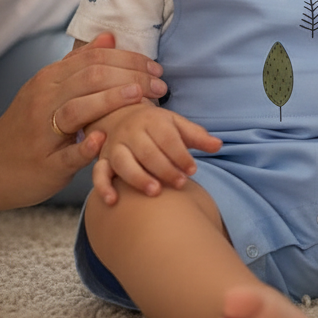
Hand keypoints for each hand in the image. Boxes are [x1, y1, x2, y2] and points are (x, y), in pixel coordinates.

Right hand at [0, 33, 168, 209]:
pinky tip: (104, 138)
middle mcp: (44, 101)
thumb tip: (109, 36)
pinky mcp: (43, 164)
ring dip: (112, 100)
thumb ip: (78, 64)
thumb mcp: (47, 89)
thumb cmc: (26, 127)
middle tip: (160, 84)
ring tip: (140, 96)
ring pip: (77, 109)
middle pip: (91, 77)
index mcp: (49, 79)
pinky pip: (66, 154)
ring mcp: (42, 133)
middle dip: (131, 76)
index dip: (129, 60)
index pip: (94, 59)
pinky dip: (85, 145)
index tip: (155, 68)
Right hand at [91, 104, 221, 204]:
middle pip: (148, 152)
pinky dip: (103, 187)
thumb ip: (197, 136)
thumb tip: (219, 145)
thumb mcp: (177, 125)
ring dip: (138, 178)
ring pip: (124, 163)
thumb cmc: (156, 126)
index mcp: (152, 120)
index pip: (167, 138)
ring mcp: (115, 146)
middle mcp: (131, 132)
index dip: (181, 155)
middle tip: (180, 184)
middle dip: (165, 169)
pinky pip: (98, 173)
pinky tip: (113, 201)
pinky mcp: (103, 160)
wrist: (121, 116)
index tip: (193, 170)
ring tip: (155, 192)